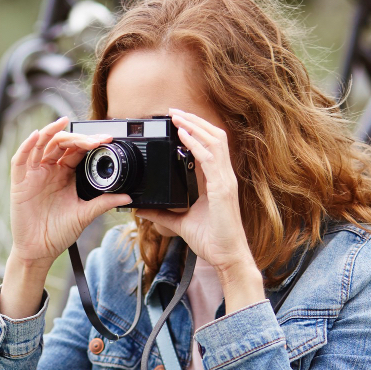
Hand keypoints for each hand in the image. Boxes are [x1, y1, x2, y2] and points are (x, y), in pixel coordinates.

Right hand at [9, 116, 131, 269]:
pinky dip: (27, 145)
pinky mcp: (19, 182)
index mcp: (66, 175)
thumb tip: (127, 196)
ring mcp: (34, 175)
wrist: (40, 251)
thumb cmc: (59, 233)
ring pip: (40, 145)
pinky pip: (20, 159)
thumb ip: (104, 203)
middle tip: (93, 139)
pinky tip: (36, 136)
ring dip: (50, 132)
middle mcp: (50, 170)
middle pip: (61, 144)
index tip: (107, 140)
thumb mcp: (85, 215)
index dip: (90, 142)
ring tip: (62, 122)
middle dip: (77, 137)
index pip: (77, 151)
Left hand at [135, 108, 264, 312]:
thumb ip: (163, 215)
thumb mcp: (180, 223)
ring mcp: (225, 182)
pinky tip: (183, 136)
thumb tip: (143, 210)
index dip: (197, 131)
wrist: (227, 257)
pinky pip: (210, 160)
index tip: (178, 122)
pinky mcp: (222, 190)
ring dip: (195, 126)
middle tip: (175, 111)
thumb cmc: (212, 240)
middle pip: (214, 137)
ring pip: (215, 142)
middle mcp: (224, 177)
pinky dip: (196, 145)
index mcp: (217, 181)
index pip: (210, 147)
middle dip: (195, 121)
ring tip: (178, 117)